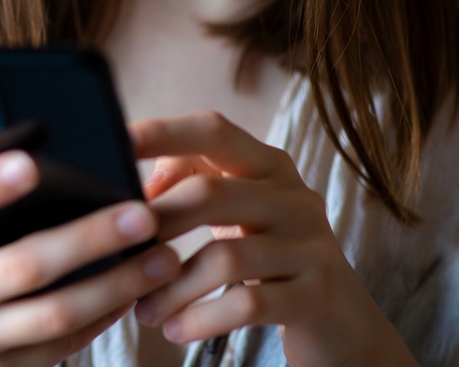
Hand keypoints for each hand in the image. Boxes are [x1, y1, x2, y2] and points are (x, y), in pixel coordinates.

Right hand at [0, 150, 179, 366]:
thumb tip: (35, 129)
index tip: (29, 163)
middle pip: (24, 267)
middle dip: (89, 239)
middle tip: (142, 214)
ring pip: (55, 316)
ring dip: (118, 285)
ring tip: (164, 255)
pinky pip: (62, 347)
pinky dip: (105, 316)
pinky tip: (138, 287)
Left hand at [130, 112, 417, 366]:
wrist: (343, 318)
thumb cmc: (272, 252)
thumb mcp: (239, 207)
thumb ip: (194, 178)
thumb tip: (142, 182)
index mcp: (269, 164)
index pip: (213, 129)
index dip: (163, 132)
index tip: (116, 141)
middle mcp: (294, 195)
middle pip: (211, 193)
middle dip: (157, 223)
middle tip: (119, 249)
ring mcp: (310, 245)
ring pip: (226, 258)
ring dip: (173, 287)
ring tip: (143, 308)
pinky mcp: (314, 296)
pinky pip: (248, 305)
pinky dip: (202, 319)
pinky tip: (176, 329)